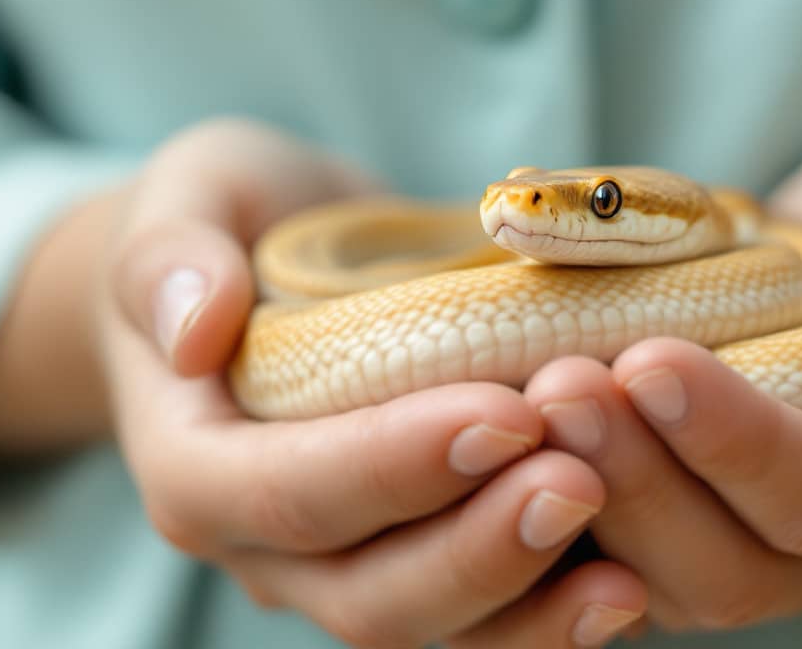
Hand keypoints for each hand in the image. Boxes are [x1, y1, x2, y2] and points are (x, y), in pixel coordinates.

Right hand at [97, 119, 644, 647]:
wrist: (269, 264)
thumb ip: (172, 256)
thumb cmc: (234, 222)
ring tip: (624, 559)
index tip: (502, 413)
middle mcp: (267, 545)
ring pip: (437, 627)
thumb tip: (195, 327)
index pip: (285, 491)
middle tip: (580, 480)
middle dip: (479, 548)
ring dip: (530, 598)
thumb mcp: (189, 195)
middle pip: (368, 592)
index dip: (391, 465)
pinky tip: (630, 580)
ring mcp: (346, 567)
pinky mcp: (420, 560)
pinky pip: (485, 620)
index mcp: (195, 464)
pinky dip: (551, 614)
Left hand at [524, 103, 801, 631]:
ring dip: (589, 500)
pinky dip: (556, 518)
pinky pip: (616, 566)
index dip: (747, 444)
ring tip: (518, 402)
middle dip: (642, 482)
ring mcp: (763, 555)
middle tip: (556, 381)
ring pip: (665, 583)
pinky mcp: (688, 534)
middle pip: (739, 568)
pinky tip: (502, 443)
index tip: (650, 360)